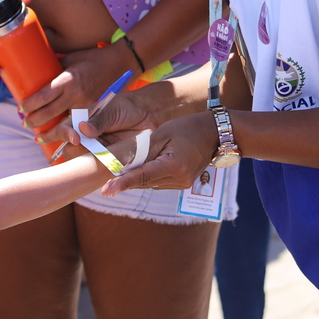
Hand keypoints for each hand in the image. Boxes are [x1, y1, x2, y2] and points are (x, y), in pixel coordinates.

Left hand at [21, 43, 130, 142]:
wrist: (119, 64)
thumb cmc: (93, 58)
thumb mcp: (71, 58)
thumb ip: (55, 68)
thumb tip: (37, 71)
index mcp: (68, 80)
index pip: (44, 96)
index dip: (30, 104)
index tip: (21, 108)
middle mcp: (75, 94)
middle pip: (50, 112)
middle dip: (35, 121)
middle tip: (25, 123)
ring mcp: (85, 104)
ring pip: (62, 121)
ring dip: (49, 129)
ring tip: (38, 133)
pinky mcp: (93, 109)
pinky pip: (75, 121)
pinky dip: (66, 127)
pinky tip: (58, 132)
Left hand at [102, 110, 216, 195]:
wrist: (212, 133)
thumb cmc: (186, 128)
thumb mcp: (161, 134)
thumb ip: (142, 151)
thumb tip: (123, 166)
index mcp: (174, 164)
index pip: (143, 176)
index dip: (123, 183)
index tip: (107, 191)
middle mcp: (180, 178)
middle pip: (145, 182)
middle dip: (126, 182)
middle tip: (106, 187)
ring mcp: (183, 183)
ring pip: (150, 184)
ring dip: (137, 179)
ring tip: (124, 175)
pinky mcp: (183, 184)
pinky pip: (158, 182)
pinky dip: (149, 177)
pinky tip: (143, 169)